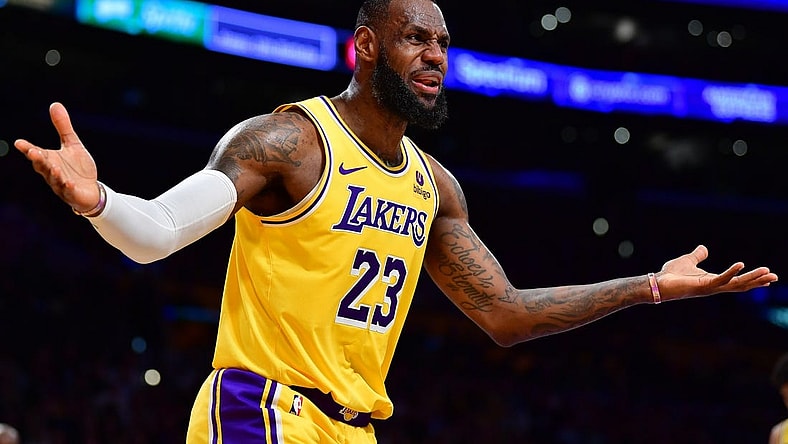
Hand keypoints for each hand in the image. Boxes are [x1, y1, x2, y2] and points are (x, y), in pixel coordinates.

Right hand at [14, 102, 99, 212]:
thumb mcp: (72, 144)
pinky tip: (70, 183)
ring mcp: (61, 184)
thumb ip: (63, 127)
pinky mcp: (72, 194)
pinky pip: (69, 191)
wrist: (91, 190)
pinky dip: (68, 187)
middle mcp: (52, 172)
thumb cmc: (78, 167)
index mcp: (49, 160)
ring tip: (54, 167)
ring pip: (54, 179)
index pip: (36, 153)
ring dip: (53, 174)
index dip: (27, 148)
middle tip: (33, 152)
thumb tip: (55, 104)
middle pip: (42, 166)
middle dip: (38, 160)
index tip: (19, 143)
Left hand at [657, 245, 777, 300]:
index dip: (752, 279)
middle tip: (775, 277)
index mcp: (713, 281)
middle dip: (758, 281)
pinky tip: (742, 264)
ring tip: (767, 273)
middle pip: (741, 285)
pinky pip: (720, 279)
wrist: (657, 283)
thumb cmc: (671, 275)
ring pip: (736, 284)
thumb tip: (704, 248)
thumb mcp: (688, 261)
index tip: (768, 276)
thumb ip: (697, 256)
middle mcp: (714, 286)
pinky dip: (731, 272)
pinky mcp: (702, 287)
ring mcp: (709, 288)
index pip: (737, 281)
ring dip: (752, 278)